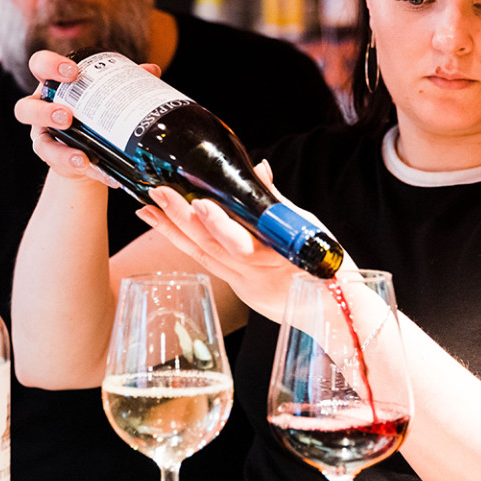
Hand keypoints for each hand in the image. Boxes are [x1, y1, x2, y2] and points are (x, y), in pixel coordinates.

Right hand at [12, 49, 159, 186]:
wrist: (90, 148)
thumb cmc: (94, 111)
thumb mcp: (105, 94)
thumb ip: (125, 81)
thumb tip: (151, 70)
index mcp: (53, 85)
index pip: (39, 65)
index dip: (49, 65)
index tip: (72, 71)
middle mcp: (41, 110)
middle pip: (25, 107)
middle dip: (44, 112)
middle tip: (68, 116)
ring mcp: (43, 137)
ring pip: (37, 142)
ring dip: (59, 150)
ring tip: (81, 155)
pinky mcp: (52, 159)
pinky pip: (60, 165)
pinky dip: (79, 167)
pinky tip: (96, 169)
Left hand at [135, 161, 346, 322]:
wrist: (333, 312)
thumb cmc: (324, 263)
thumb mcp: (308, 227)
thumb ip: (277, 200)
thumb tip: (258, 168)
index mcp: (280, 256)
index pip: (245, 242)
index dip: (221, 226)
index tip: (200, 204)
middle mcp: (257, 273)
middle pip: (214, 247)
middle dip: (183, 220)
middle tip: (158, 193)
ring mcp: (244, 283)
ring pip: (203, 255)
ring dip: (172, 230)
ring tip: (147, 208)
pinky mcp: (238, 287)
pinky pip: (205, 263)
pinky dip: (183, 242)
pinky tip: (162, 226)